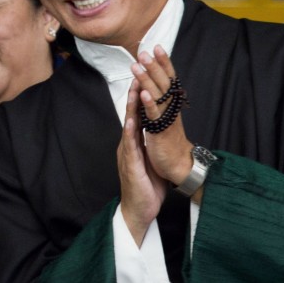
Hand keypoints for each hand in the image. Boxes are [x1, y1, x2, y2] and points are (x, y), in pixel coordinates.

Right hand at [117, 81, 167, 244]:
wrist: (139, 210)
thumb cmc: (146, 186)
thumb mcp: (150, 160)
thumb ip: (150, 144)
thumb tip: (157, 132)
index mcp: (134, 143)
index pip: (137, 115)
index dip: (140, 96)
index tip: (145, 76)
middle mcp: (128, 145)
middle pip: (131, 115)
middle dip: (134, 94)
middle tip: (137, 72)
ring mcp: (127, 154)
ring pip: (128, 126)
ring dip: (130, 107)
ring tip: (133, 89)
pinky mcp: (129, 165)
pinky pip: (130, 145)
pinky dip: (130, 131)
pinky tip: (132, 120)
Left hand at [131, 46, 193, 184]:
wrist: (179, 164)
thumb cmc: (170, 140)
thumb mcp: (165, 116)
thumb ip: (160, 101)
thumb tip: (152, 84)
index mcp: (171, 103)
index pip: (168, 78)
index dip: (163, 63)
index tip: (157, 46)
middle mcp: (171, 107)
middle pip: (163, 82)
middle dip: (154, 65)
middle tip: (144, 51)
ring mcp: (167, 118)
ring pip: (158, 95)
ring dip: (147, 79)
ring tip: (137, 65)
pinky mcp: (161, 131)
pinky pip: (155, 115)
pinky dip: (150, 104)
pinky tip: (143, 93)